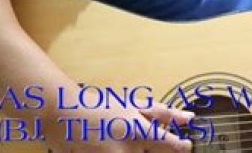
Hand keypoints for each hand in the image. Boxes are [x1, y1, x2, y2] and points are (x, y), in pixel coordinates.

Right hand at [45, 98, 193, 152]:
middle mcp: (129, 151)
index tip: (186, 145)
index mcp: (140, 132)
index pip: (174, 147)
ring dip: (138, 152)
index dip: (183, 147)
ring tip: (125, 141)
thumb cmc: (100, 105)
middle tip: (145, 140)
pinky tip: (115, 145)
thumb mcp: (134, 104)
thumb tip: (189, 118)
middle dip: (158, 151)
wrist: (63, 114)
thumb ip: (164, 113)